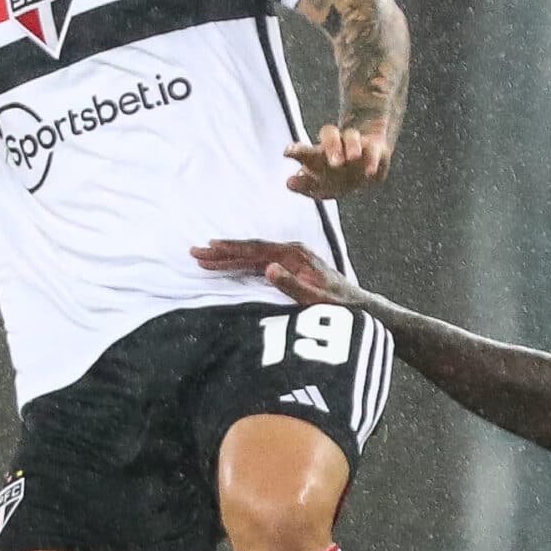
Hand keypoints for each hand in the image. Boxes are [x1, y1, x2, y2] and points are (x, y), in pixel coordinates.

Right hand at [190, 239, 357, 306]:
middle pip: (250, 250)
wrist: (355, 303)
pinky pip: (258, 262)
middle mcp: (291, 251)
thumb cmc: (337, 303)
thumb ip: (291, 283)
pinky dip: (240, 264)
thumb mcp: (315, 298)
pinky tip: (227, 265)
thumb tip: (268, 268)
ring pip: (252, 256)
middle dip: (222, 252)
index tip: (211, 247)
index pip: (257, 249)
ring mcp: (289, 258)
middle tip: (196, 252)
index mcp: (295, 254)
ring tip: (204, 258)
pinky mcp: (288, 266)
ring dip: (228, 258)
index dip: (233, 249)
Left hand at [286, 127, 391, 199]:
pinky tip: (369, 173)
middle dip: (327, 144)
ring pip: (351, 137)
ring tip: (351, 158)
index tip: (287, 153)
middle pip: (329, 135)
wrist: (369, 163)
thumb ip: (306, 185)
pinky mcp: (375, 149)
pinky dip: (371, 162)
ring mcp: (356, 145)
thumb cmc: (339, 175)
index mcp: (319, 153)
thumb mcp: (322, 186)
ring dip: (350, 146)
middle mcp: (336, 145)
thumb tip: (289, 183)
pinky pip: (373, 152)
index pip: (306, 149)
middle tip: (327, 157)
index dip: (297, 151)